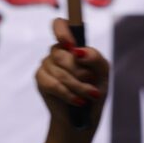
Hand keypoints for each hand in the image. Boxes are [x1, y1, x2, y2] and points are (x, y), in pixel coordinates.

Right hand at [36, 18, 109, 142]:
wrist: (85, 118)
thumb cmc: (94, 92)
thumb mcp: (103, 74)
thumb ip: (95, 58)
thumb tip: (77, 51)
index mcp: (73, 46)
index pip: (60, 25)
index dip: (62, 31)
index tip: (70, 45)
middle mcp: (58, 52)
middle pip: (62, 54)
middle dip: (80, 73)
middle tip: (92, 84)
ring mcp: (47, 65)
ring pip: (59, 71)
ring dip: (78, 87)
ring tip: (88, 96)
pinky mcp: (40, 79)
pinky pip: (52, 84)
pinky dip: (68, 94)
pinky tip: (77, 101)